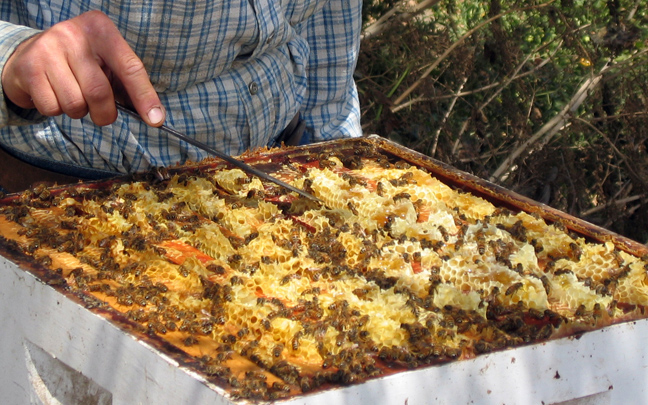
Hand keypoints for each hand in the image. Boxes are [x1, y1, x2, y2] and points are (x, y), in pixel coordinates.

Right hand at [1, 10, 164, 126]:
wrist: (30, 54)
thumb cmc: (80, 63)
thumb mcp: (106, 63)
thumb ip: (128, 86)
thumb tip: (154, 117)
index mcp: (101, 29)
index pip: (130, 67)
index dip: (144, 97)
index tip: (155, 120)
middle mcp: (73, 34)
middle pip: (99, 92)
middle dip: (105, 113)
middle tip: (102, 112)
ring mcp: (48, 49)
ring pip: (75, 104)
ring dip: (78, 112)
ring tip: (73, 96)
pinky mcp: (29, 67)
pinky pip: (52, 108)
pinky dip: (57, 111)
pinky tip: (54, 94)